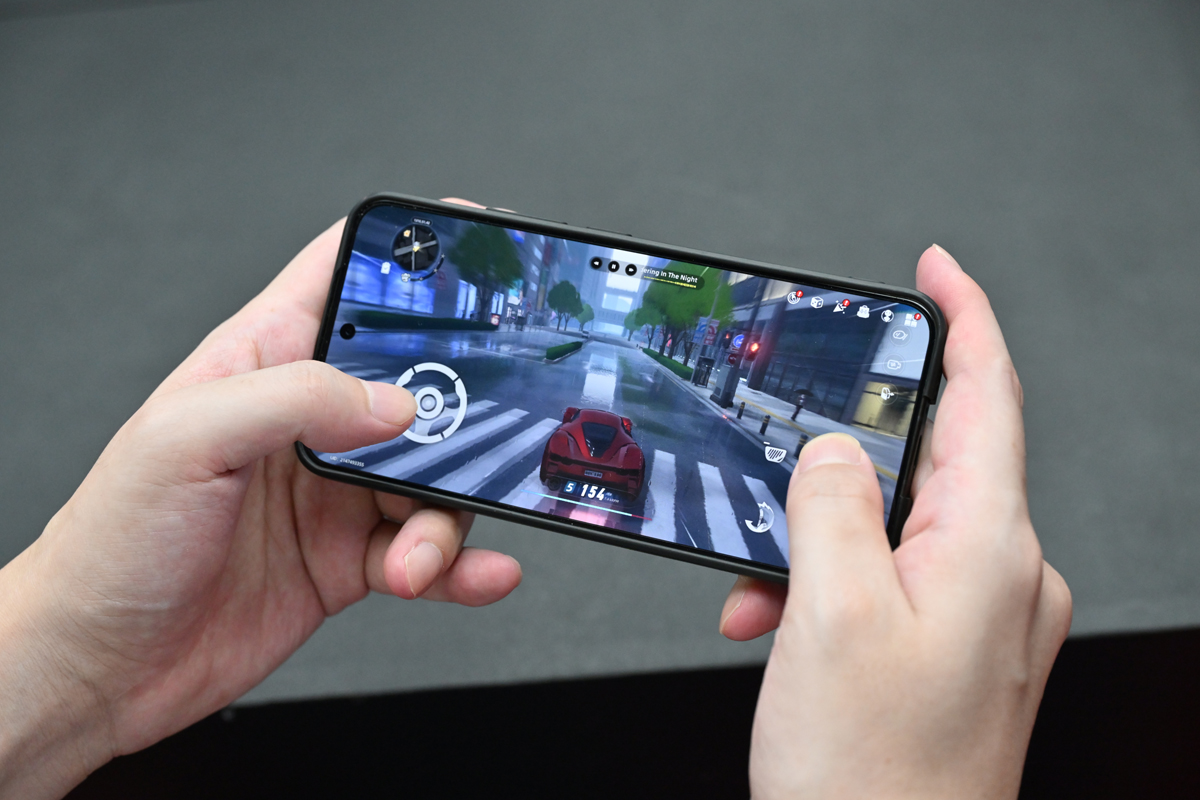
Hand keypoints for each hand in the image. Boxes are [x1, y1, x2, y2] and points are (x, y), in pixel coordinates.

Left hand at [0, 219, 522, 798]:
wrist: (101, 666)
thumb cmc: (113, 542)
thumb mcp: (186, 438)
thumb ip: (296, 399)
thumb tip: (394, 402)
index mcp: (263, 362)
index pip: (340, 279)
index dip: (401, 254)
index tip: (467, 242)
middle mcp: (308, 422)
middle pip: (417, 387)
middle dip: (456, 412)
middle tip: (468, 441)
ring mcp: (336, 492)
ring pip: (434, 477)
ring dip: (447, 517)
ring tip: (419, 554)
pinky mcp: (352, 557)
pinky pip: (429, 549)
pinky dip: (462, 563)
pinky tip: (477, 573)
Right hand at [718, 246, 1070, 797]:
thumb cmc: (874, 778)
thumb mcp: (828, 612)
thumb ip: (830, 503)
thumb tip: (834, 451)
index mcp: (989, 549)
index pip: (987, 395)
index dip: (962, 318)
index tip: (934, 271)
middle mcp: (1001, 576)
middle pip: (926, 462)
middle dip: (835, 467)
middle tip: (779, 484)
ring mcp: (979, 616)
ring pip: (888, 526)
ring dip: (814, 544)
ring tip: (764, 595)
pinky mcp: (948, 648)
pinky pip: (883, 580)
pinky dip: (823, 587)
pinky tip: (778, 624)